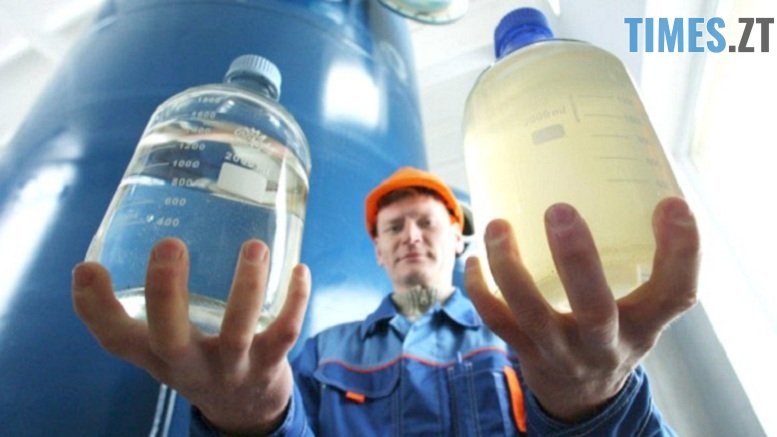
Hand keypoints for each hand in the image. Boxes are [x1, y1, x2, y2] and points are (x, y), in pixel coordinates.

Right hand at [72, 238, 310, 434]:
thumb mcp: (161, 344)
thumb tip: (104, 256)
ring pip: (237, 332)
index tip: (87, 267)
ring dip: (246, 287)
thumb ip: (145, 305)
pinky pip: (285, 333)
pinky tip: (300, 269)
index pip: (114, 338)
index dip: (95, 307)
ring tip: (254, 246)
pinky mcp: (268, 366)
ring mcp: (231, 368)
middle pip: (169, 337)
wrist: (243, 411)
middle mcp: (189, 365)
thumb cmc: (197, 360)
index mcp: (156, 355)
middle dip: (166, 291)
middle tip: (169, 243)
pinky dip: (296, 301)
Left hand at [465, 197, 698, 421]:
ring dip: (509, 267)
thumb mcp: (645, 310)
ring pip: (531, 313)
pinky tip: (473, 257)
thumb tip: (625, 181)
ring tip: (498, 224)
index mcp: (644, 326)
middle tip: (559, 209)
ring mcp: (560, 352)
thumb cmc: (615, 333)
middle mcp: (604, 344)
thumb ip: (644, 262)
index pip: (676, 295)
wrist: (582, 396)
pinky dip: (478, 288)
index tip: (672, 204)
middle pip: (595, 309)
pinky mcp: (524, 352)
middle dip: (576, 259)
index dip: (682, 252)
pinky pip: (495, 320)